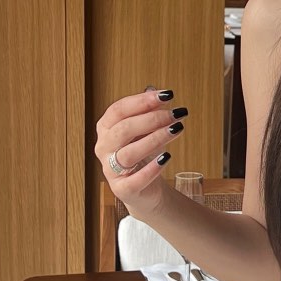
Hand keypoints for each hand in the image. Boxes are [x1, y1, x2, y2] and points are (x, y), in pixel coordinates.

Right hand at [95, 87, 187, 213]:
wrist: (146, 188)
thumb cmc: (144, 153)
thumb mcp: (146, 129)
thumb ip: (148, 111)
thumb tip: (155, 90)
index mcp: (106, 128)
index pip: (118, 110)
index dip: (142, 101)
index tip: (167, 95)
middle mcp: (103, 148)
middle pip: (123, 129)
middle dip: (152, 119)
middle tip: (176, 114)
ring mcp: (110, 170)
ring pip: (128, 153)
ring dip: (155, 139)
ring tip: (176, 130)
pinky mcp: (122, 189)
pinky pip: (134, 180)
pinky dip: (151, 169)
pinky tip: (167, 157)